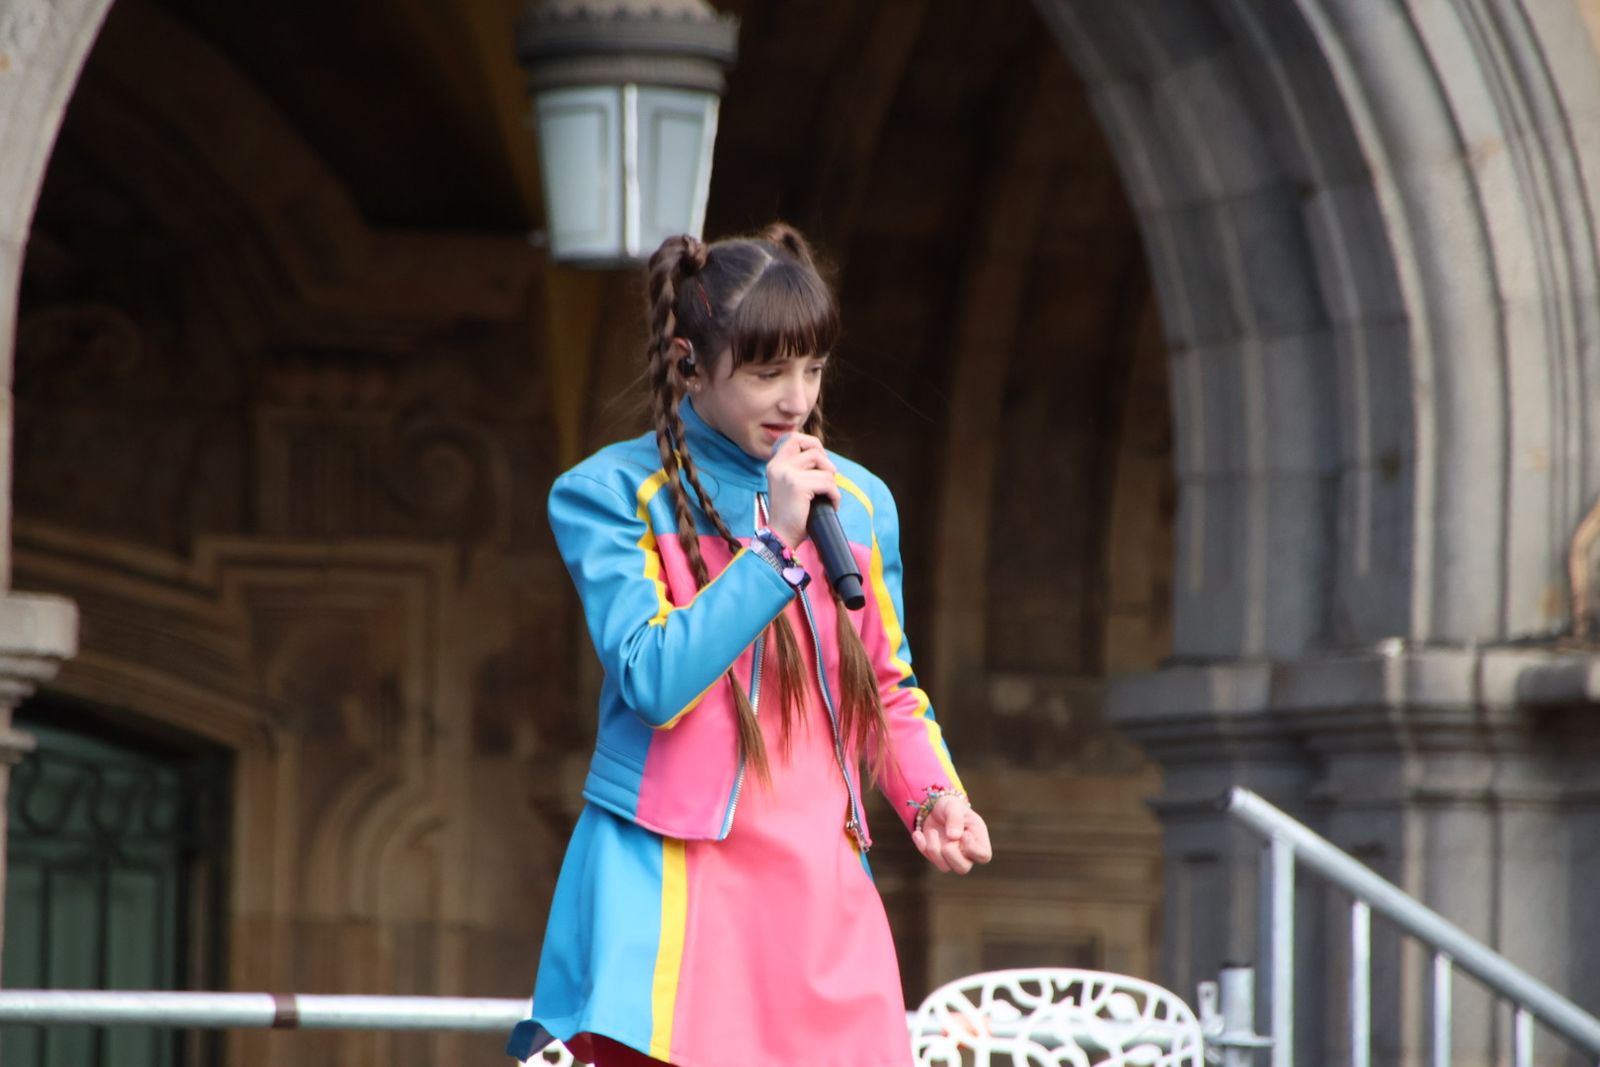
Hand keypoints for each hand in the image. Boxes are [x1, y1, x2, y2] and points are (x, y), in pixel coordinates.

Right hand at [766, 432, 839, 547]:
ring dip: (832, 484)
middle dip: (827, 465)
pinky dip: (835, 496)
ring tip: (828, 497)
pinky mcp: (798, 485)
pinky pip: (828, 484)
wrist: (781, 536)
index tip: (820, 461)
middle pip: (814, 451)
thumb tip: (824, 458)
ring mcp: (787, 474)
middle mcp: (779, 466)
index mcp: (775, 464)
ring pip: (825, 469)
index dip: (812, 444)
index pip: (795, 438)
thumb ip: (800, 469)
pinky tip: (831, 505)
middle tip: (828, 481)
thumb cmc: (791, 513)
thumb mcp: (790, 485)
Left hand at [912, 796, 992, 873]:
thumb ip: (955, 819)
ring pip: (945, 868)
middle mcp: (966, 852)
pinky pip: (929, 859)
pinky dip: (922, 847)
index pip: (983, 856)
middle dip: (951, 854)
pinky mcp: (936, 856)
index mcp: (978, 839)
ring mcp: (951, 856)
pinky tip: (918, 834)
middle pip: (963, 868)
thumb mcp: (953, 806)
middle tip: (947, 838)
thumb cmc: (951, 807)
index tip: (964, 833)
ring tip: (931, 831)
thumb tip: (954, 837)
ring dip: (934, 849)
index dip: (973, 849)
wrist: (936, 807)